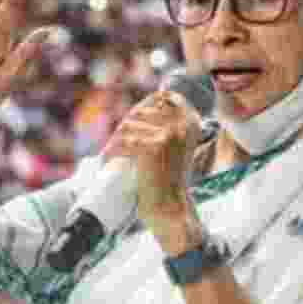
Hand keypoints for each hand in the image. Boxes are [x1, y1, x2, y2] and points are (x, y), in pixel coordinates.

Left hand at [102, 88, 204, 253]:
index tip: (133, 118)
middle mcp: (183, 125)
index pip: (164, 97)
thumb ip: (166, 123)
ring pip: (128, 126)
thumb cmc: (168, 177)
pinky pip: (123, 142)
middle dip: (125, 127)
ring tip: (113, 152)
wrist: (170, 206)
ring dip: (117, 140)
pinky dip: (113, 151)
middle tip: (118, 141)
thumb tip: (150, 102)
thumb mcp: (175, 145)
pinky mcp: (153, 147)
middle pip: (140, 111)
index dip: (144, 105)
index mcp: (191, 122)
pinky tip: (110, 159)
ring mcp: (169, 135)